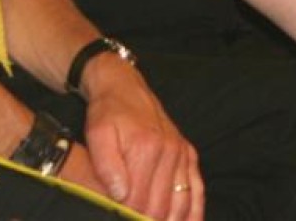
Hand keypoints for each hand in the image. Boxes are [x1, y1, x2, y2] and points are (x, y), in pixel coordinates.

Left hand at [79, 54, 202, 220]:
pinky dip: (195, 211)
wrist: (124, 86)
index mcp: (145, 149)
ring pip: (182, 201)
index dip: (128, 218)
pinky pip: (198, 188)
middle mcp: (169, 152)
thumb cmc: (108, 112)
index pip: (139, 201)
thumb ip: (106, 166)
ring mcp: (181, 153)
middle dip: (147, 220)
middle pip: (161, 206)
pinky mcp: (188, 153)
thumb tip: (119, 195)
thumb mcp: (97, 134)